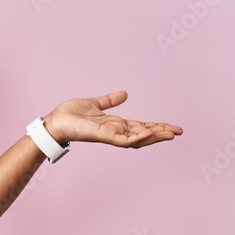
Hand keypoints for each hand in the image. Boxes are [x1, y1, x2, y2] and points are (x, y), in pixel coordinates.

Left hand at [43, 90, 182, 148]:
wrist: (55, 121)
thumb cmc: (71, 114)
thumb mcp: (95, 103)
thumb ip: (110, 101)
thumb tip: (125, 94)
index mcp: (115, 124)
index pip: (141, 126)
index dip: (157, 126)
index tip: (172, 126)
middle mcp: (115, 131)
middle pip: (144, 134)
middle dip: (161, 133)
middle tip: (179, 131)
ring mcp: (110, 135)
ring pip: (137, 139)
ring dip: (154, 136)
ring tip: (170, 134)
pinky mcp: (103, 136)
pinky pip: (123, 140)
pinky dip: (136, 137)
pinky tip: (148, 133)